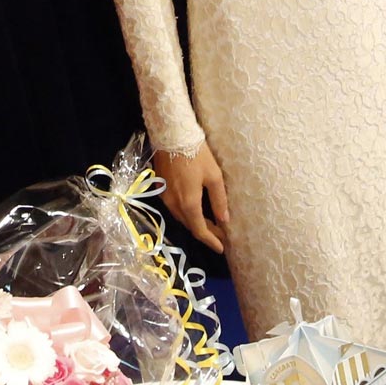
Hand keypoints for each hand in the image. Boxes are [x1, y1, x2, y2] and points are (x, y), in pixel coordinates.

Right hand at [155, 140, 229, 254]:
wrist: (171, 136)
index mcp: (188, 203)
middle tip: (220, 236)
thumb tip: (224, 220)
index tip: (222, 248)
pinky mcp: (161, 188)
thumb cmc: (197, 154)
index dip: (211, 241)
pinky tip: (195, 211)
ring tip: (210, 226)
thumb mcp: (214, 176)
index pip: (200, 230)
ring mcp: (165, 196)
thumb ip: (219, 200)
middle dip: (205, 233)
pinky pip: (174, 208)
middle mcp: (174, 204)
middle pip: (190, 225)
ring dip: (195, 224)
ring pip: (181, 217)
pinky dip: (186, 214)